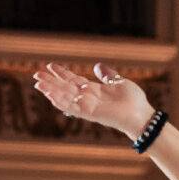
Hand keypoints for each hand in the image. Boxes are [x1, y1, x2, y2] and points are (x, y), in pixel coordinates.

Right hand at [31, 61, 153, 139]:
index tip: (50, 65)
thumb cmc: (133, 101)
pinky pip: (72, 107)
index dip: (61, 73)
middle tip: (36, 74)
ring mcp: (88, 106)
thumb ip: (107, 75)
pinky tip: (51, 95)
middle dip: (51, 82)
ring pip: (65, 98)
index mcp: (93, 90)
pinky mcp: (90, 113)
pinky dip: (62, 101)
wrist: (142, 114)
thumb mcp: (119, 82)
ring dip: (51, 91)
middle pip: (65, 89)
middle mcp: (88, 99)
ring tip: (38, 84)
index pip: (73, 81)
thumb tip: (97, 65)